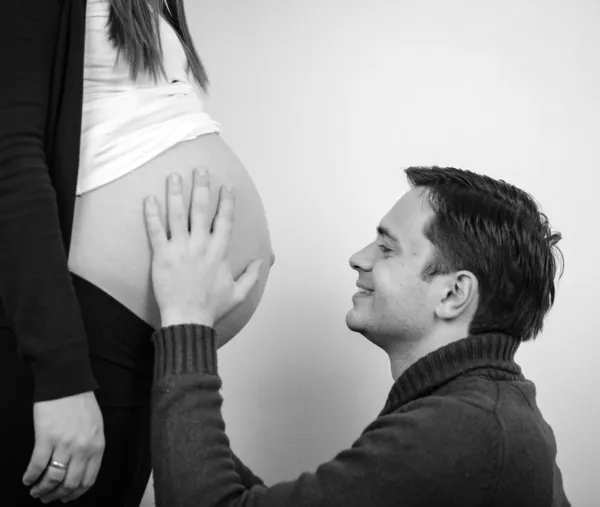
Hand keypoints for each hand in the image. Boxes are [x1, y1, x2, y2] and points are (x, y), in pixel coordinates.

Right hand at [23, 391, 104, 503]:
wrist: (67, 383)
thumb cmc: (81, 403)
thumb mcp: (96, 426)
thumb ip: (92, 447)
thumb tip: (81, 468)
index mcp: (97, 446)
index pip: (88, 480)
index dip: (75, 494)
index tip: (65, 498)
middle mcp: (82, 448)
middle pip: (70, 483)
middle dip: (57, 495)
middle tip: (47, 497)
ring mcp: (64, 444)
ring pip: (53, 478)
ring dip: (42, 489)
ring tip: (36, 491)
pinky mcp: (46, 438)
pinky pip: (37, 466)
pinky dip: (30, 476)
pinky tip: (27, 479)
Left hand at [144, 168, 262, 326]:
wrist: (188, 319)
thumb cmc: (212, 307)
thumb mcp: (238, 292)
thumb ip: (251, 275)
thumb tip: (262, 261)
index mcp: (219, 252)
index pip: (224, 220)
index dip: (226, 202)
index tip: (226, 187)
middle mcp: (200, 245)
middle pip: (201, 210)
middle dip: (201, 187)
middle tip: (201, 170)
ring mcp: (180, 249)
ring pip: (177, 215)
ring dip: (175, 193)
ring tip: (174, 176)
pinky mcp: (162, 256)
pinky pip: (155, 231)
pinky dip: (151, 214)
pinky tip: (149, 199)